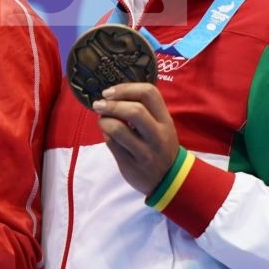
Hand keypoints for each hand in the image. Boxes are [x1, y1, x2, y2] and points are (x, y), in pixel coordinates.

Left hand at [92, 81, 180, 196]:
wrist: (169, 180)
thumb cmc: (160, 146)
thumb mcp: (161, 126)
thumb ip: (144, 110)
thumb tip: (112, 96)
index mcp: (165, 121)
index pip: (149, 93)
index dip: (126, 88)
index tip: (110, 92)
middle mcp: (157, 135)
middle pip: (134, 110)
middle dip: (111, 104)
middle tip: (99, 104)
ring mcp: (145, 151)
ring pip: (118, 128)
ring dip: (104, 120)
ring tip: (102, 120)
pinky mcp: (130, 164)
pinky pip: (112, 144)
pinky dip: (105, 135)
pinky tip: (107, 134)